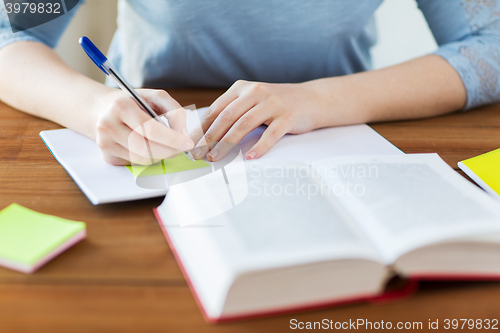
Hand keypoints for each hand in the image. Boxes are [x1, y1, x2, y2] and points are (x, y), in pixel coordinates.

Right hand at [93, 89, 193, 165]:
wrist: (103, 109)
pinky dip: (148, 158)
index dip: (172, 139)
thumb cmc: (133, 102)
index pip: (150, 129)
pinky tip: (149, 147)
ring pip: (141, 159)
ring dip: (160, 156)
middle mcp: (108, 125)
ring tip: (167, 146)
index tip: (188, 143)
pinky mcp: (107, 156)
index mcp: (120, 106)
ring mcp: (105, 143)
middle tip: (182, 149)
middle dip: (169, 151)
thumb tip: (183, 134)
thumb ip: (174, 111)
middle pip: (145, 148)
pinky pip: (135, 163)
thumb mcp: (155, 97)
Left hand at [190, 80, 323, 161]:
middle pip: (227, 117)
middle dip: (209, 138)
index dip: (201, 128)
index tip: (190, 144)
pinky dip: (260, 146)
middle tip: (198, 154)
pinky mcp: (288, 116)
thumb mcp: (252, 101)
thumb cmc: (277, 104)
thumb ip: (232, 112)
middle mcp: (255, 93)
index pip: (216, 110)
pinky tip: (251, 157)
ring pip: (244, 124)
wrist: (312, 99)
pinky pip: (271, 133)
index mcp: (241, 89)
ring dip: (227, 144)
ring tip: (215, 158)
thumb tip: (205, 134)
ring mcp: (272, 104)